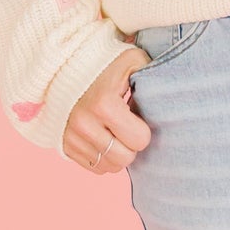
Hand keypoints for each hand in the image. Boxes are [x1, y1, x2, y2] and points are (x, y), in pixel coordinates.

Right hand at [64, 47, 151, 174]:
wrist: (64, 66)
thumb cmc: (105, 64)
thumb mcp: (132, 62)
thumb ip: (153, 78)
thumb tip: (166, 101)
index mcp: (104, 104)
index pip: (140, 140)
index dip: (143, 129)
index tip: (135, 115)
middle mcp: (84, 124)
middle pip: (124, 160)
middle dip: (131, 145)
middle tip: (127, 126)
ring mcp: (71, 137)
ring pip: (109, 167)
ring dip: (117, 153)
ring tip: (114, 132)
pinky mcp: (63, 146)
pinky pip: (94, 167)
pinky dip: (102, 156)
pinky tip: (102, 137)